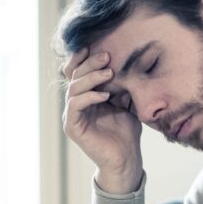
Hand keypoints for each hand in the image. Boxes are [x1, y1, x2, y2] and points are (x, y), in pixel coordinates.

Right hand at [63, 47, 143, 192]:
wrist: (127, 158)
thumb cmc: (126, 131)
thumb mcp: (126, 102)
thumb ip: (122, 84)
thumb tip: (130, 61)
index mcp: (86, 95)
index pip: (77, 71)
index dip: (83, 57)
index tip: (98, 45)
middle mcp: (76, 103)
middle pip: (74, 75)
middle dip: (90, 63)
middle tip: (107, 56)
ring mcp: (72, 115)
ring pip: (74, 88)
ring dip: (92, 77)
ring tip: (109, 72)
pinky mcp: (73, 127)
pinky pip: (75, 105)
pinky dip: (89, 97)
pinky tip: (106, 95)